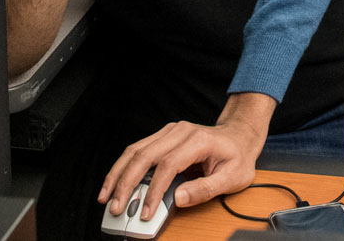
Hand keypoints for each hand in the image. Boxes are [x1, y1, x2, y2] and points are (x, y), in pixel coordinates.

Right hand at [98, 93, 274, 220]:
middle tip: (116, 207)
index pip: (168, 165)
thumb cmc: (236, 156)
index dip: (154, 190)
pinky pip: (136, 150)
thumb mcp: (233, 177)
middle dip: (126, 184)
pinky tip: (114, 183)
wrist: (238, 136)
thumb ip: (206, 188)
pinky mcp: (161, 137)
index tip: (147, 211)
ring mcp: (168, 132)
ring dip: (117, 175)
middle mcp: (179, 132)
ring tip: (105, 197)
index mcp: (197, 140)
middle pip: (143, 156)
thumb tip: (179, 198)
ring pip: (134, 151)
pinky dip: (123, 168)